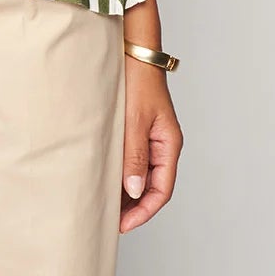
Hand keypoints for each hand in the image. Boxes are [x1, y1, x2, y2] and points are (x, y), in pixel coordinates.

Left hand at [121, 56, 182, 232]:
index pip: (161, 189)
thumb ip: (134, 155)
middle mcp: (163, 143)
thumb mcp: (134, 120)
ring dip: (127, 191)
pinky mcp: (136, 128)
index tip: (124, 225)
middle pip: (152, 185)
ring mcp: (150, 136)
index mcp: (169, 144)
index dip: (144, 211)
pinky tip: (106, 179)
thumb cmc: (136, 80)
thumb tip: (134, 191)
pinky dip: (122, 172)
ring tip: (106, 205)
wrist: (131, 50)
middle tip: (111, 221)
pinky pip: (133, 158)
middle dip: (134, 207)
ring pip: (141, 173)